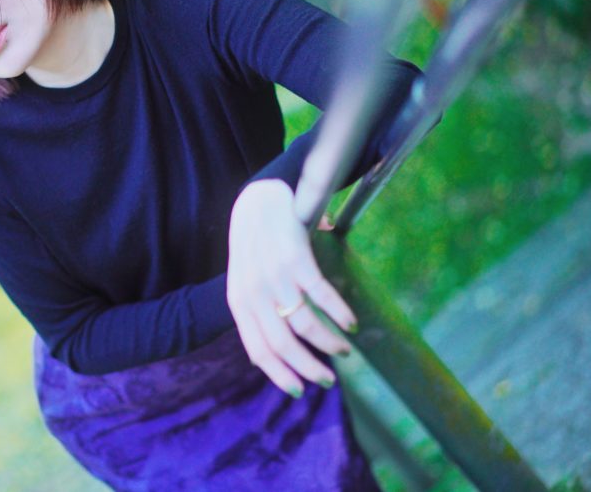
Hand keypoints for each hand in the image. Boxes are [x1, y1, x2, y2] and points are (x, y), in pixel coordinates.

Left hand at [226, 179, 356, 396]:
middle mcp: (255, 294)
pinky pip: (322, 296)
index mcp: (239, 303)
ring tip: (344, 350)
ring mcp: (275, 277)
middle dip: (309, 369)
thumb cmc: (253, 246)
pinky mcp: (296, 260)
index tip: (300, 390)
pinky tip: (351, 323)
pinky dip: (340, 314)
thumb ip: (257, 312)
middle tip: (328, 380)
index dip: (281, 376)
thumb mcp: (244, 281)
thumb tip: (281, 350)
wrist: (258, 201)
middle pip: (284, 345)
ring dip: (329, 344)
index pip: (259, 351)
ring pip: (306, 326)